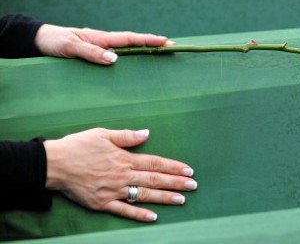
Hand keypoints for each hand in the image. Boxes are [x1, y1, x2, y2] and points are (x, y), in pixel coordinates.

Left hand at [34, 24, 174, 64]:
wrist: (38, 41)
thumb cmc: (53, 42)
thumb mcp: (70, 47)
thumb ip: (91, 52)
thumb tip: (114, 59)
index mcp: (101, 38)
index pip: (130, 38)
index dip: (148, 40)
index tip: (166, 41)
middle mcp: (104, 42)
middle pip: (133, 43)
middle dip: (153, 44)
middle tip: (172, 47)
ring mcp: (100, 48)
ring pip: (127, 50)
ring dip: (144, 51)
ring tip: (160, 56)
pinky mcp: (95, 56)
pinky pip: (117, 57)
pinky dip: (130, 59)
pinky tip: (136, 66)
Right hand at [43, 128, 196, 221]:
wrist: (54, 164)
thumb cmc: (78, 146)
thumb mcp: (103, 134)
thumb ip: (127, 136)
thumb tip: (147, 133)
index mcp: (124, 158)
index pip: (155, 163)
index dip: (173, 167)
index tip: (188, 170)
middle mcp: (123, 175)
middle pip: (154, 180)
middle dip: (176, 183)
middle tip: (193, 186)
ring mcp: (113, 191)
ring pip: (144, 195)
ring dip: (164, 198)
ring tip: (181, 200)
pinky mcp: (102, 203)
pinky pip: (124, 210)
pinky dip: (139, 214)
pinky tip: (153, 217)